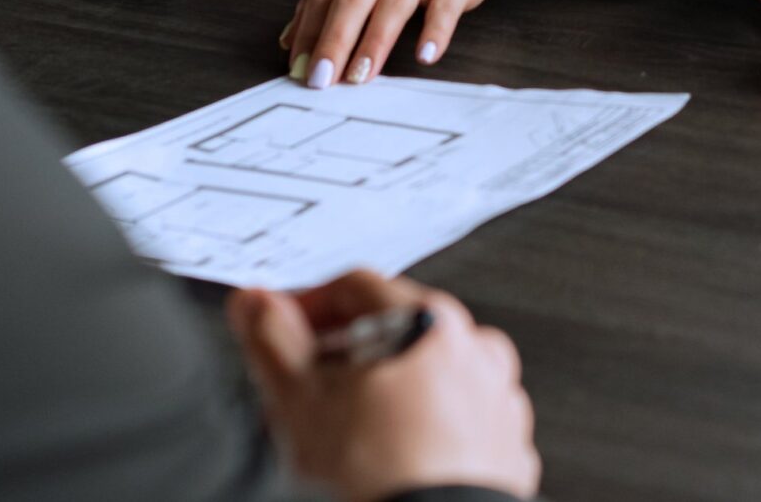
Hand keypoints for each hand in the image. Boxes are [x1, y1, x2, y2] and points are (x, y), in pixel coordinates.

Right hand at [227, 270, 538, 501]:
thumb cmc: (380, 471)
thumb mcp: (301, 399)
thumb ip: (272, 341)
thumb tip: (255, 307)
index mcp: (429, 320)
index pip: (355, 288)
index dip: (307, 306)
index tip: (280, 329)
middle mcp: (476, 348)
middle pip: (394, 332)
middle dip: (342, 356)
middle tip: (305, 389)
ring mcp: (497, 397)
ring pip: (427, 379)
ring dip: (382, 394)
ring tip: (343, 434)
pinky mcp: (505, 444)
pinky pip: (454, 422)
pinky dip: (421, 430)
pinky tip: (390, 459)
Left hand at [289, 0, 520, 81]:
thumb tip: (289, 41)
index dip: (309, 33)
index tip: (299, 69)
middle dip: (334, 41)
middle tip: (320, 79)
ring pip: (394, 3)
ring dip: (375, 42)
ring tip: (360, 76)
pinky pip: (445, 6)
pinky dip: (435, 31)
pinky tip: (425, 56)